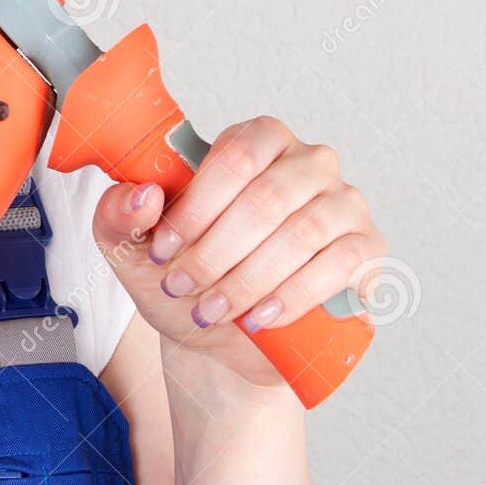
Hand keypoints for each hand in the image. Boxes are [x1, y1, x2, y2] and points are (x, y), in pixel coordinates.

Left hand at [93, 117, 384, 392]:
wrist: (227, 342)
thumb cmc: (187, 281)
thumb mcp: (134, 250)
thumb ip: (118, 215)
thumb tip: (142, 195)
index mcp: (257, 143)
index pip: (236, 155)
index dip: (196, 207)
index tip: (163, 249)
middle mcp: (308, 163)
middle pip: (268, 197)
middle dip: (216, 251)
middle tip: (183, 287)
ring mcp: (345, 204)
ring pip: (304, 232)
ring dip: (250, 278)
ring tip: (213, 310)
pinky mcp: (367, 250)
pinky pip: (341, 264)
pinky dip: (295, 295)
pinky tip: (261, 317)